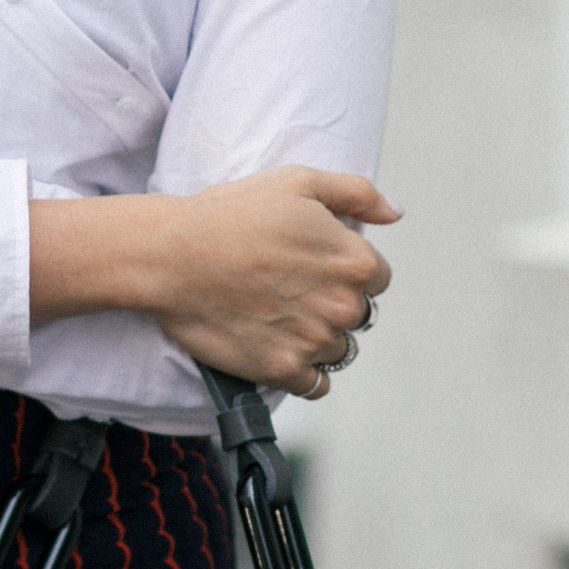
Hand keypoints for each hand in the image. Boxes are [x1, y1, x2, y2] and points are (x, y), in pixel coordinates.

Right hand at [28, 167, 394, 400]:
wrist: (172, 256)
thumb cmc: (230, 214)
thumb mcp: (298, 182)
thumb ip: (357, 194)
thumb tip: (396, 214)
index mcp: (354, 261)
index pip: (377, 277)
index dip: (344, 268)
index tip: (312, 264)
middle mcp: (342, 306)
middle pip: (358, 315)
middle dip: (331, 302)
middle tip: (288, 287)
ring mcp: (314, 342)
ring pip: (338, 350)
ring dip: (316, 337)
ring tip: (276, 314)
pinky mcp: (283, 370)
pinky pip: (316, 385)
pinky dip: (303, 372)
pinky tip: (277, 346)